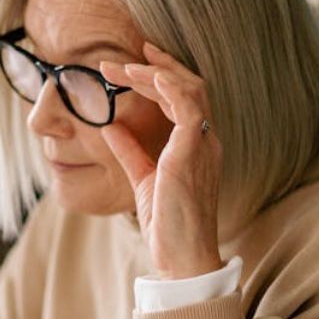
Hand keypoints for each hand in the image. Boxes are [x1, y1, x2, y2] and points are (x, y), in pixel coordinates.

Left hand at [100, 43, 223, 279]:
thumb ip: (131, 151)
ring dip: (154, 73)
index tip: (130, 64)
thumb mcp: (144, 180)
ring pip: (189, 89)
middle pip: (189, 86)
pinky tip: (148, 77)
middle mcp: (206, 140)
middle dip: (155, 67)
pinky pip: (189, 108)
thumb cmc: (169, 226)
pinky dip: (170, 87)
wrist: (183, 258)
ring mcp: (203, 144)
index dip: (158, 77)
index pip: (183, 98)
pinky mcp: (193, 152)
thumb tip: (111, 127)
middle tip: (119, 60)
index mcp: (197, 145)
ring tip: (122, 68)